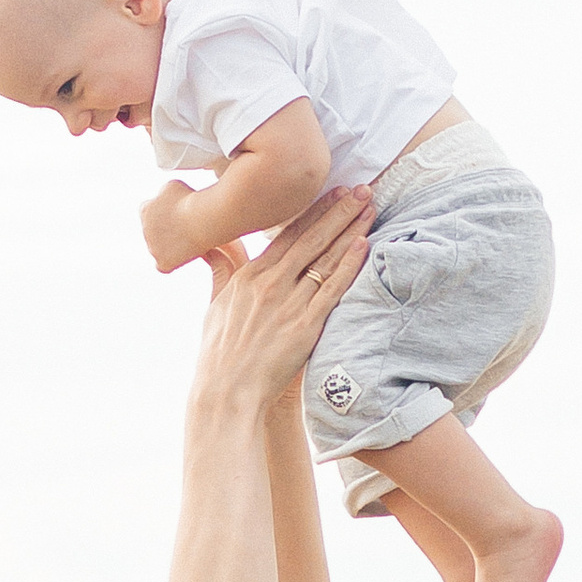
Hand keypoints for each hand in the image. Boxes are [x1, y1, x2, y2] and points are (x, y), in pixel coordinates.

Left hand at [141, 183, 204, 273]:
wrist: (201, 219)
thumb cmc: (190, 199)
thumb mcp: (172, 186)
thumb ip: (164, 194)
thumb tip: (165, 200)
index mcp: (144, 210)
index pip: (150, 212)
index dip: (165, 213)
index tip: (178, 214)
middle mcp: (144, 230)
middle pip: (154, 232)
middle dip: (167, 229)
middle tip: (186, 227)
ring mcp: (152, 248)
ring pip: (159, 248)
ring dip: (170, 245)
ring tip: (189, 238)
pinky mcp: (163, 262)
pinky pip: (162, 266)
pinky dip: (171, 262)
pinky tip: (182, 256)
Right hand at [190, 187, 371, 413]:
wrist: (226, 392)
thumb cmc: (219, 354)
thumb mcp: (214, 304)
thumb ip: (220, 270)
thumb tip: (212, 245)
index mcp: (249, 276)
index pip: (287, 234)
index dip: (313, 211)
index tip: (333, 192)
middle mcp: (270, 284)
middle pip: (311, 238)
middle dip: (338, 210)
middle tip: (362, 189)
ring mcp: (289, 304)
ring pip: (325, 258)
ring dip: (350, 230)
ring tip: (369, 207)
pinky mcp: (305, 327)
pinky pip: (332, 290)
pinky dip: (348, 266)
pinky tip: (363, 244)